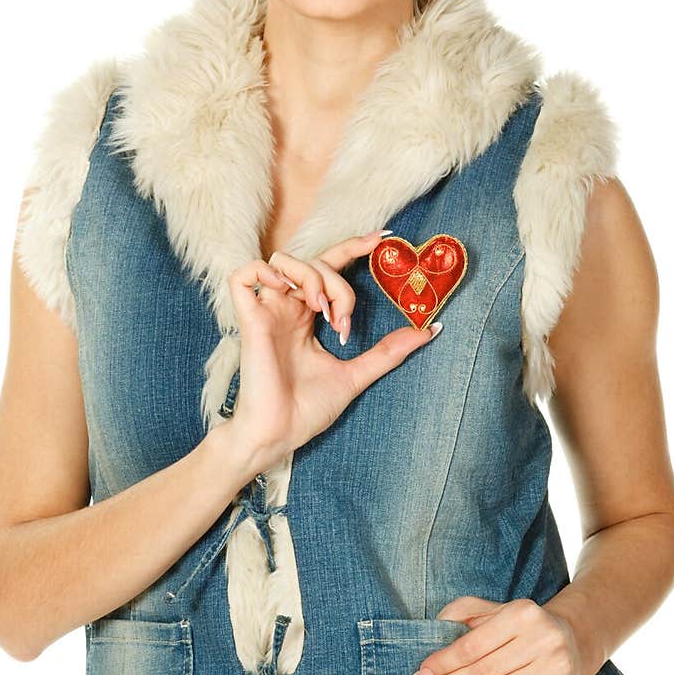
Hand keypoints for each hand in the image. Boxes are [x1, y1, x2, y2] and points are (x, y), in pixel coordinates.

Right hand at [224, 233, 439, 472]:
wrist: (279, 435)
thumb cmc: (307, 410)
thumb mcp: (356, 374)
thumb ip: (388, 351)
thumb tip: (430, 330)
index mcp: (307, 318)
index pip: (329, 267)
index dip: (353, 247)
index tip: (382, 239)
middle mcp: (286, 309)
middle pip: (313, 261)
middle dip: (337, 280)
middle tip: (344, 319)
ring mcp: (266, 312)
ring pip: (282, 261)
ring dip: (310, 276)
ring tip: (323, 311)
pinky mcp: (248, 319)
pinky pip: (244, 274)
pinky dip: (266, 272)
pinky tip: (290, 293)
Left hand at [410, 596, 584, 674]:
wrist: (570, 640)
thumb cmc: (519, 626)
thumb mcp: (491, 608)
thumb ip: (460, 612)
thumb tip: (433, 631)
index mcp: (523, 613)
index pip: (472, 646)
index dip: (443, 663)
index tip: (421, 674)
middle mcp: (545, 639)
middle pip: (483, 672)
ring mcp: (558, 668)